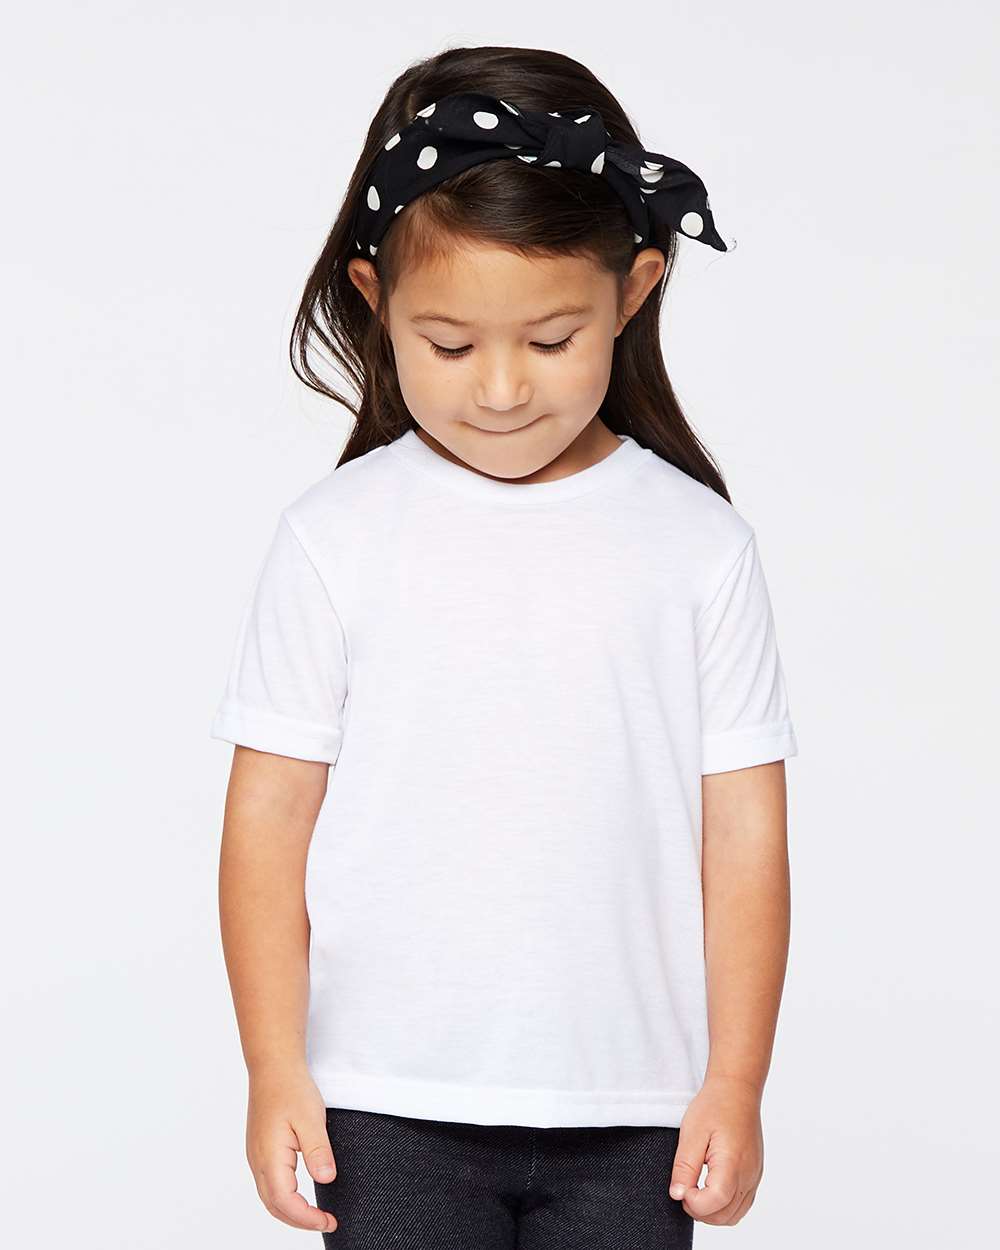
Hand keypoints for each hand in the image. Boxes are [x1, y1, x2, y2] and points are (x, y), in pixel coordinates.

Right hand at [245, 1061, 338, 1233]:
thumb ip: (318, 1151)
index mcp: (269, 1156)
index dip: (307, 1218)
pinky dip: (283, 1198)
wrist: (273, 1066)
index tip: (329, 1220)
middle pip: (274, 1206)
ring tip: (315, 1215)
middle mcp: (257, 1161)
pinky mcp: (259, 1150)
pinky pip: (268, 1184)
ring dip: (290, 1212)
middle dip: (300, 1221)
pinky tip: (299, 1196)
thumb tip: (326, 1179)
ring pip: (269, 1197)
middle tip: (327, 1222)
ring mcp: (256, 1156)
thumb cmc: (291, 1088)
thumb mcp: (312, 1117)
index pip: (286, 1202)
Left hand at [667, 1074, 763, 1225]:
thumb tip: (678, 1195)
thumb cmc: (714, 1106)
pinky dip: (725, 1206)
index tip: (681, 1187)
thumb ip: (684, 1167)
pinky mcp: (755, 1175)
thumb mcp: (691, 1132)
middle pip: (725, 1215)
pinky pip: (742, 1203)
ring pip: (734, 1215)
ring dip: (712, 1212)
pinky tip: (709, 1190)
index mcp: (733, 1162)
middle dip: (700, 1211)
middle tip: (684, 1189)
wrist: (737, 1089)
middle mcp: (749, 1174)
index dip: (694, 1202)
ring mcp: (755, 1176)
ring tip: (695, 1190)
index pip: (715, 1201)